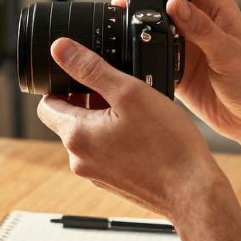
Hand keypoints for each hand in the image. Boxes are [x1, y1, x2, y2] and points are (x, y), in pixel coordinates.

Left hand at [36, 37, 228, 219]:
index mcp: (76, 135)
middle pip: (69, 120)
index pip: (47, 105)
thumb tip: (60, 49)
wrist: (193, 192)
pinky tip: (144, 134)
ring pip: (89, 136)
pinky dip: (117, 139)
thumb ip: (92, 69)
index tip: (87, 79)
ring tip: (136, 113)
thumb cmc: (167, 145)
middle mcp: (79, 159)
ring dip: (105, 120)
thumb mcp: (129, 92)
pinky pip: (105, 153)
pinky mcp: (113, 182)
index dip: (63, 86)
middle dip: (88, 102)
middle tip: (120, 93)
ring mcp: (95, 174)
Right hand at [113, 0, 240, 143]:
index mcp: (213, 6)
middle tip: (117, 3)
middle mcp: (196, 20)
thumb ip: (200, 27)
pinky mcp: (174, 64)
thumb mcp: (227, 53)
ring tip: (116, 24)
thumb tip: (173, 3)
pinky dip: (136, 48)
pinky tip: (126, 52)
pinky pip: (149, 50)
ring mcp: (184, 41)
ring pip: (150, 21)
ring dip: (132, 20)